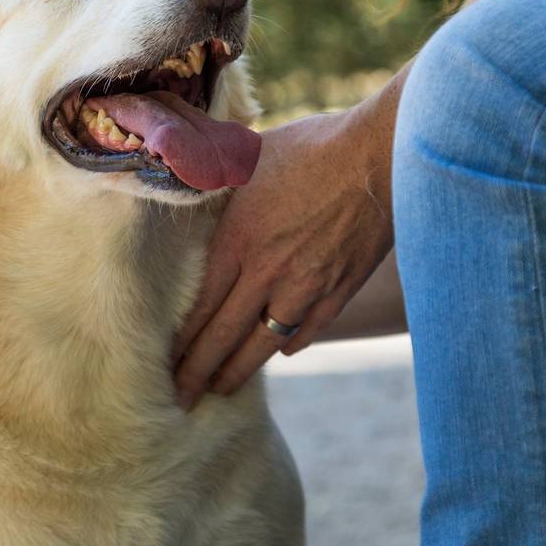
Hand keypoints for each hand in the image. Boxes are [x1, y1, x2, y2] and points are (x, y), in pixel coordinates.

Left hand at [172, 101, 395, 408]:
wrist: (381, 156)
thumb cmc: (312, 147)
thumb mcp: (250, 160)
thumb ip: (220, 187)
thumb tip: (189, 183)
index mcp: (238, 240)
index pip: (198, 307)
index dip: (179, 342)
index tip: (163, 363)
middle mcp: (267, 273)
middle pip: (224, 337)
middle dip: (198, 373)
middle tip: (181, 398)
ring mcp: (306, 288)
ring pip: (263, 345)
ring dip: (238, 371)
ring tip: (221, 387)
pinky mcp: (339, 291)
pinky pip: (306, 332)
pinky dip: (287, 347)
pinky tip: (277, 353)